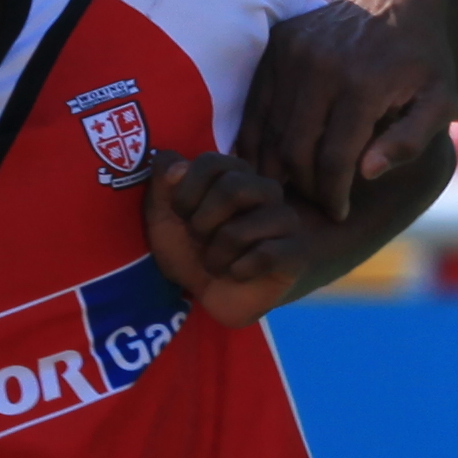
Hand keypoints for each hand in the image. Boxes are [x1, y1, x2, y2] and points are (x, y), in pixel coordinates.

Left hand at [144, 137, 331, 326]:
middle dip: (202, 223)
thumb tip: (177, 168)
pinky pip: (265, 256)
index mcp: (234, 174)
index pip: (210, 162)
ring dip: (215, 254)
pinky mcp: (295, 253)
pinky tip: (237, 274)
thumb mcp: (163, 215)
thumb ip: (163, 182)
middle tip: (199, 240)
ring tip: (216, 263)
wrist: (214, 295)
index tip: (181, 215)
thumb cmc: (191, 250)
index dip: (186, 192)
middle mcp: (264, 191)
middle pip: (232, 188)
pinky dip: (238, 271)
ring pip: (242, 229)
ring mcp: (284, 220)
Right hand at [239, 0, 454, 226]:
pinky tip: (268, 161)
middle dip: (304, 187)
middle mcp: (321, 65)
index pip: (334, 160)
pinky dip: (256, 137)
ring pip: (269, 130)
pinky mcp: (277, 43)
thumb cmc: (424, 62)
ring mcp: (293, 51)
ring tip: (295, 187)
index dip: (333, 195)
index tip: (340, 212)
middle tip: (317, 202)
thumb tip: (367, 173)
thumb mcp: (438, 103)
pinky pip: (256, 103)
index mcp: (363, 84)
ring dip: (276, 167)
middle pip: (295, 150)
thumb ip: (409, 142)